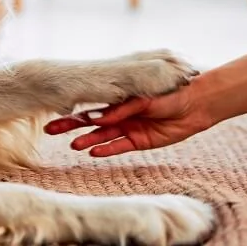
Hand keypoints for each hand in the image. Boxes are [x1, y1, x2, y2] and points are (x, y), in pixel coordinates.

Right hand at [43, 80, 212, 156]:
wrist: (197, 102)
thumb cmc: (171, 91)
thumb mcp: (145, 97)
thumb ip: (123, 108)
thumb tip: (98, 118)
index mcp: (120, 97)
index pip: (93, 103)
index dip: (75, 107)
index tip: (56, 108)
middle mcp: (121, 112)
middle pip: (91, 120)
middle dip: (71, 125)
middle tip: (49, 129)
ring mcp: (129, 127)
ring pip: (102, 135)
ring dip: (88, 140)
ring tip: (72, 146)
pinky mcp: (140, 141)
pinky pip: (119, 147)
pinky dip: (106, 150)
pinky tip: (93, 153)